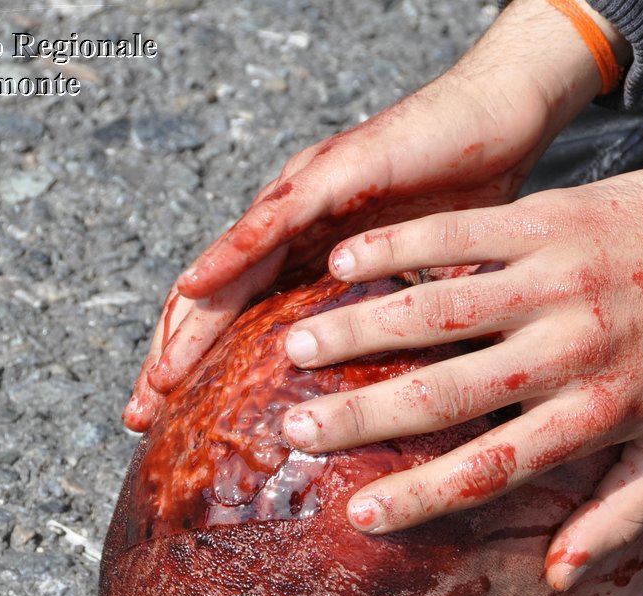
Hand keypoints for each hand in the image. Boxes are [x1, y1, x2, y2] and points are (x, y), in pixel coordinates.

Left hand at [123, 0, 617, 430]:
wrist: (500, 118)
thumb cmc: (466, 201)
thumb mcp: (422, 290)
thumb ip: (392, 332)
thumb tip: (396, 408)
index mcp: (314, 261)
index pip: (243, 324)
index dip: (205, 373)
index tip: (173, 430)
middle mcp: (296, 228)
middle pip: (217, 302)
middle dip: (175, 358)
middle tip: (142, 415)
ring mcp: (308, 196)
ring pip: (232, 266)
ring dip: (191, 321)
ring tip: (163, 372)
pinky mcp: (335, 172)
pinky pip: (275, 217)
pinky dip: (234, 251)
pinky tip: (203, 284)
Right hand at [275, 113, 642, 587]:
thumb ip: (623, 516)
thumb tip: (559, 577)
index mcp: (597, 412)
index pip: (493, 468)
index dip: (421, 496)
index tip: (357, 516)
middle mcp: (569, 348)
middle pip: (449, 392)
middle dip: (364, 415)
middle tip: (294, 431)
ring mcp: (556, 278)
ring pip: (442, 309)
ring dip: (363, 327)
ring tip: (294, 344)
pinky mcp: (552, 218)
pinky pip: (462, 233)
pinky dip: (401, 246)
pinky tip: (344, 259)